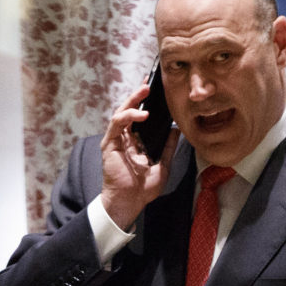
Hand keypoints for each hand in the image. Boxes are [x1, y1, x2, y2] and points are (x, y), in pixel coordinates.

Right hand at [99, 81, 179, 229]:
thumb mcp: (163, 165)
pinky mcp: (109, 144)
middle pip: (129, 110)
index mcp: (135, 141)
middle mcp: (124, 138)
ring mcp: (115, 140)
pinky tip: (142, 114)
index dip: (146, 103)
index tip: (156, 90)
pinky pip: (116, 124)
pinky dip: (128, 116)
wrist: (130, 202)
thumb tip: (176, 131)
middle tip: (149, 83)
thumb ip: (168, 148)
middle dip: (138, 95)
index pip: (139, 117)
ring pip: (121, 112)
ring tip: (145, 91)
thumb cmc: (143, 188)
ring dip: (133, 100)